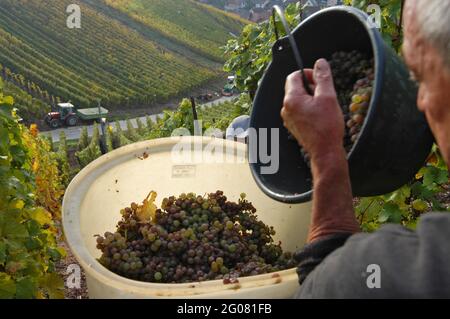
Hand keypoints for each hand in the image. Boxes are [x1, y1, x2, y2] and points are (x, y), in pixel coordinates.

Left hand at [282, 59, 359, 242]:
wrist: (325, 152)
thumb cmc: (327, 126)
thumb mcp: (328, 97)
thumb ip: (323, 78)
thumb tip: (320, 62)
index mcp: (291, 99)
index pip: (293, 76)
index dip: (307, 73)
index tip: (320, 79)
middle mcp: (286, 108)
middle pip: (295, 87)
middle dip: (310, 86)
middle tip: (324, 93)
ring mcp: (288, 118)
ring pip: (298, 99)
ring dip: (311, 97)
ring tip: (324, 106)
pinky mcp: (293, 126)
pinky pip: (299, 110)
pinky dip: (309, 108)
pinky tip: (320, 115)